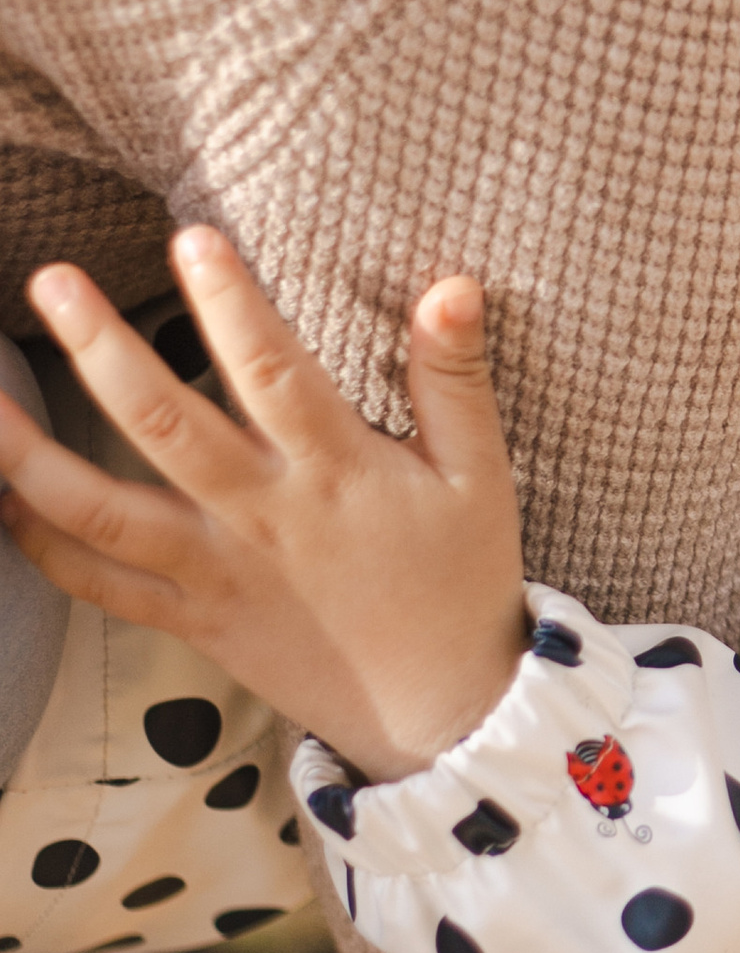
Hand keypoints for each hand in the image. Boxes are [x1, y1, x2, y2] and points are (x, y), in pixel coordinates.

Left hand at [0, 232, 528, 784]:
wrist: (438, 712)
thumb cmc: (460, 579)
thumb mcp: (479, 476)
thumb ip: (455, 380)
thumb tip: (451, 286)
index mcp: (335, 472)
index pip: (272, 372)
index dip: (232, 304)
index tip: (192, 240)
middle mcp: (261, 517)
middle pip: (165, 425)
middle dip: (102, 349)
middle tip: (53, 282)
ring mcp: (216, 572)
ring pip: (104, 511)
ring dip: (34, 454)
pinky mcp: (192, 618)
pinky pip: (103, 586)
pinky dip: (46, 547)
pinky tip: (5, 501)